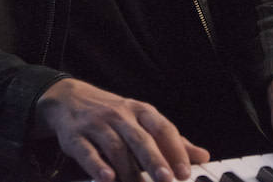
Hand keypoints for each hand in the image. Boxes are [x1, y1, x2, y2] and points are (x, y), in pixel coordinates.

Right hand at [33, 78, 209, 181]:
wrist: (69, 99)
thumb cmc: (114, 115)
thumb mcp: (144, 121)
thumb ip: (171, 141)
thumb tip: (202, 156)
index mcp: (141, 111)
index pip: (162, 128)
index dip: (175, 150)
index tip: (184, 173)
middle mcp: (120, 116)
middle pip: (140, 138)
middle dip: (154, 160)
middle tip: (166, 180)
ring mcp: (97, 125)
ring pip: (116, 148)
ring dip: (128, 170)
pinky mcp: (76, 137)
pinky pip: (87, 151)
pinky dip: (97, 165)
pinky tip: (107, 178)